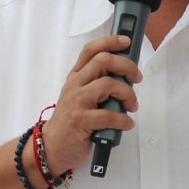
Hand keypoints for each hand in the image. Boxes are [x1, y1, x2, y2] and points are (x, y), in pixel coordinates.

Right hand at [40, 35, 142, 174]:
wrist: (52, 147)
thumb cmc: (70, 121)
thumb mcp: (79, 95)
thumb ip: (97, 83)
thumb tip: (126, 75)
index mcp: (76, 76)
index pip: (91, 50)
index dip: (110, 42)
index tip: (126, 42)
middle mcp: (75, 85)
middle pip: (103, 61)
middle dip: (127, 66)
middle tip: (136, 78)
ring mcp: (77, 102)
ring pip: (109, 84)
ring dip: (128, 94)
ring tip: (132, 105)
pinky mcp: (81, 120)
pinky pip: (109, 115)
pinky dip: (124, 120)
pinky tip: (127, 123)